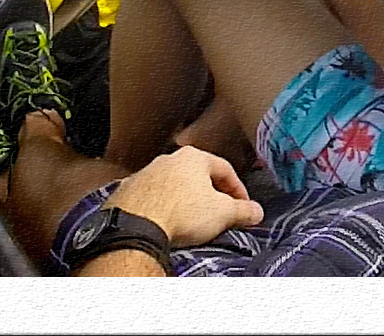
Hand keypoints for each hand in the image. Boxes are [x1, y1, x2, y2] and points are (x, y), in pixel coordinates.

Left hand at [103, 145, 262, 247]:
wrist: (135, 226)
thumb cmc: (182, 213)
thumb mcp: (222, 213)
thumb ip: (243, 211)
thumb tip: (257, 212)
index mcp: (194, 157)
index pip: (225, 170)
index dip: (238, 190)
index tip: (243, 207)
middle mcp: (167, 159)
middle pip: (197, 176)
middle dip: (211, 195)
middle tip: (219, 215)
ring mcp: (144, 174)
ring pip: (173, 186)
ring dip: (184, 201)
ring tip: (191, 223)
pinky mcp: (126, 192)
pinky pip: (151, 199)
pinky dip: (161, 209)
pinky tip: (165, 225)